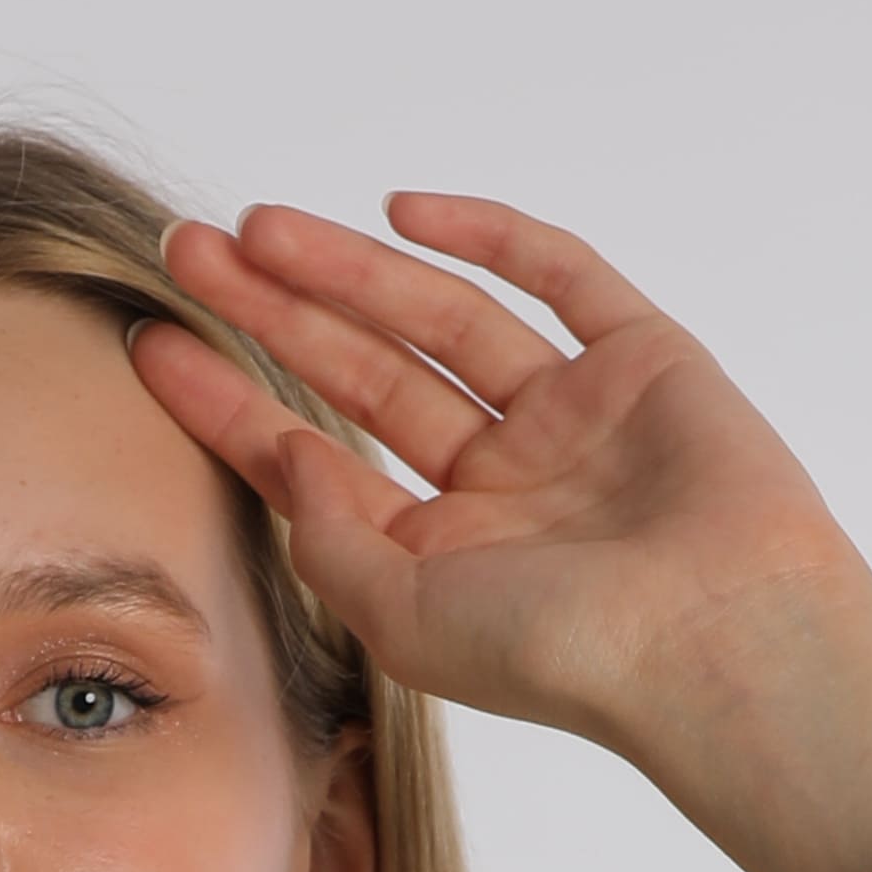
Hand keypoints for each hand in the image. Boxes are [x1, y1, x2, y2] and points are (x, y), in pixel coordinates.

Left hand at [135, 198, 871, 871]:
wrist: (720, 640)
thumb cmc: (570, 660)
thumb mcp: (406, 617)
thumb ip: (329, 540)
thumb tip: (285, 452)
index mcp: (439, 554)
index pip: (310, 458)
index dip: (227, 400)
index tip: (150, 345)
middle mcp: (497, 483)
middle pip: (360, 373)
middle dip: (273, 310)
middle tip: (186, 250)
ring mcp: (568, 416)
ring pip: (438, 318)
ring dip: (347, 269)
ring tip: (258, 227)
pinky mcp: (639, 358)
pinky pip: (556, 276)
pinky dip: (485, 236)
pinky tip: (400, 212)